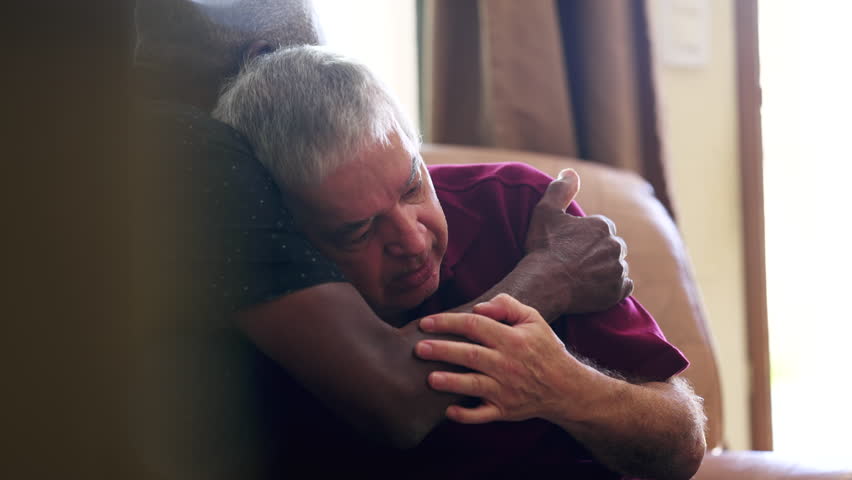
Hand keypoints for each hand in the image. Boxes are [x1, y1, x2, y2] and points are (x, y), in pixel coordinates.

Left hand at [415, 294, 594, 423]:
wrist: (566, 388)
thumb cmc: (544, 349)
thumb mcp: (533, 320)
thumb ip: (506, 306)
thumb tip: (478, 308)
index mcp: (512, 339)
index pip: (474, 326)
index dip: (448, 322)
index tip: (426, 322)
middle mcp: (507, 364)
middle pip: (469, 354)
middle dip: (442, 351)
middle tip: (418, 348)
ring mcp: (505, 390)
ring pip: (474, 385)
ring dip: (451, 382)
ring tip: (430, 379)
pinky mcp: (505, 411)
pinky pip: (482, 415)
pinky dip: (466, 416)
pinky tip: (448, 411)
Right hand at [524, 169, 632, 313]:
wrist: (544, 283)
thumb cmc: (543, 247)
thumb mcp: (545, 212)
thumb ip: (560, 190)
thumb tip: (570, 172)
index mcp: (602, 225)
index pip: (600, 229)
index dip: (584, 238)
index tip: (570, 247)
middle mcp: (615, 245)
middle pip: (611, 247)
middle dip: (599, 253)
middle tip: (576, 262)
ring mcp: (618, 270)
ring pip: (617, 266)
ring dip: (606, 269)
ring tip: (583, 276)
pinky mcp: (618, 291)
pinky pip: (623, 286)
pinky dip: (613, 286)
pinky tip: (596, 287)